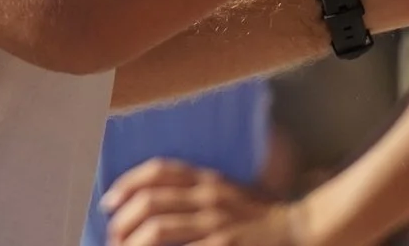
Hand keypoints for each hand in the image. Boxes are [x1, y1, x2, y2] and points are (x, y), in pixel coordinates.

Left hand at [102, 160, 300, 245]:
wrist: (299, 232)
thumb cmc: (258, 218)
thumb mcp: (226, 194)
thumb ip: (194, 193)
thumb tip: (150, 205)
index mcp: (209, 180)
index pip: (159, 171)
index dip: (127, 183)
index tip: (108, 201)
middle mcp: (209, 198)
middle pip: (151, 201)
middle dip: (123, 221)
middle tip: (113, 238)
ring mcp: (216, 225)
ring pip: (159, 228)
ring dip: (132, 243)